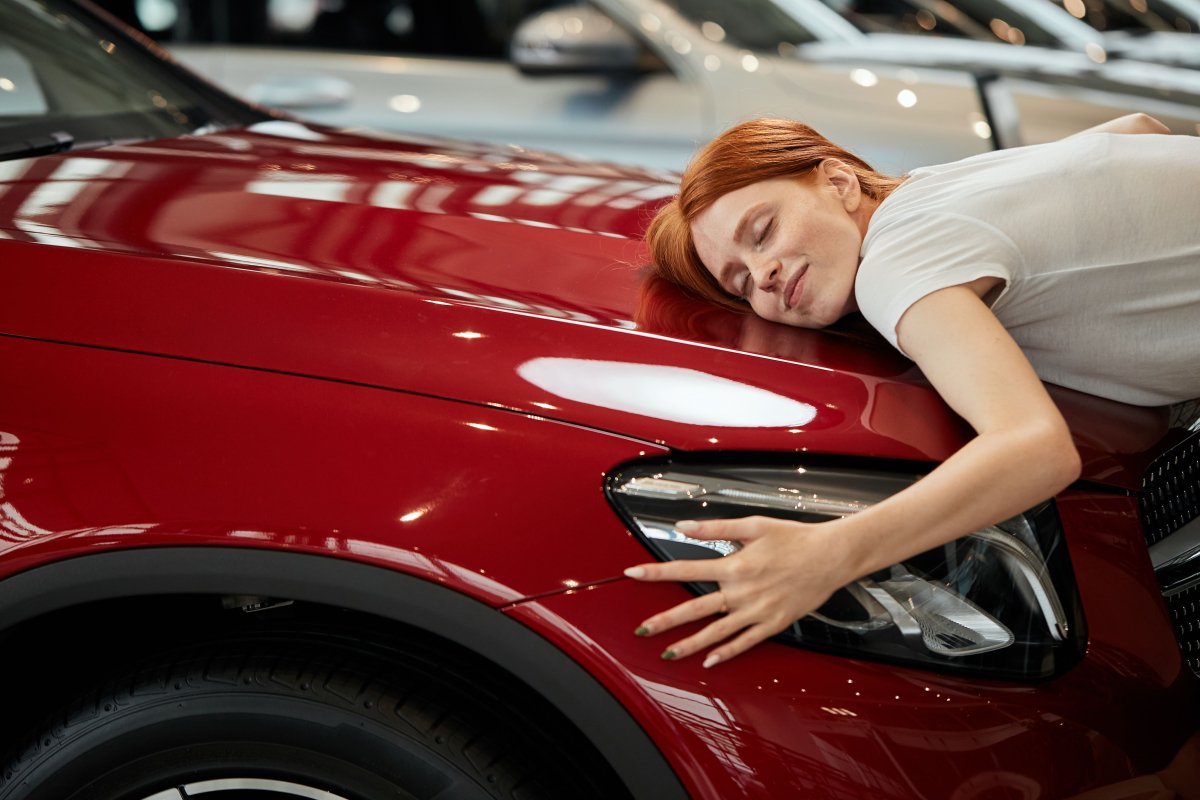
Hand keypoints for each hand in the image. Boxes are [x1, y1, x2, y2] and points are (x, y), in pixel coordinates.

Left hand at [624, 516, 857, 667]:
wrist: (831, 556)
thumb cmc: (795, 538)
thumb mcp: (753, 525)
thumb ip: (715, 528)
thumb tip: (684, 526)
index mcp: (734, 565)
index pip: (685, 568)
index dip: (656, 572)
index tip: (632, 574)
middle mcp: (741, 592)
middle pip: (694, 608)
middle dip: (665, 621)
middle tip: (642, 630)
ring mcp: (756, 611)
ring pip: (716, 633)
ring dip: (690, 644)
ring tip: (669, 654)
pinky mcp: (772, 623)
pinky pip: (745, 643)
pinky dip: (726, 653)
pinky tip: (710, 661)